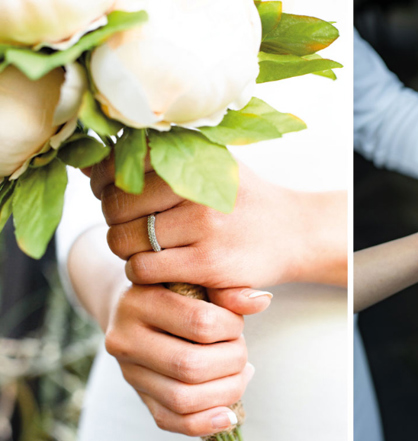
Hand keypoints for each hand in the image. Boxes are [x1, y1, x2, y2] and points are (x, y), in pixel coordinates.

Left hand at [88, 156, 346, 288]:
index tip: (110, 192)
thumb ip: (159, 159)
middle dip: (114, 217)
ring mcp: (204, 227)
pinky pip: (145, 269)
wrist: (295, 233)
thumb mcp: (212, 164)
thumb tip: (87, 164)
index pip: (121, 164)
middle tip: (130, 224)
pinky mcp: (208, 264)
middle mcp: (199, 188)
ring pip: (126, 240)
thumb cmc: (245, 199)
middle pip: (118, 205)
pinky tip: (158, 267)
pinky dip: (140, 271)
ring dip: (126, 248)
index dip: (104, 181)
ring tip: (143, 247)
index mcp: (196, 156)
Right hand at [105, 283, 268, 436]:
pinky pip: (171, 421)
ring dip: (226, 391)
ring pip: (183, 398)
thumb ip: (227, 289)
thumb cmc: (174, 289)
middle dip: (232, 362)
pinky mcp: (139, 396)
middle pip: (191, 365)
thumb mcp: (195, 280)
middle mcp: (125, 338)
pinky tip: (229, 413)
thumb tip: (262, 301)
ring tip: (241, 374)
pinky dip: (206, 422)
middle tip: (240, 351)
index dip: (232, 327)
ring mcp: (129, 372)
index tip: (236, 323)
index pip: (200, 323)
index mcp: (140, 300)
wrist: (132, 306)